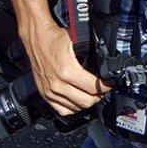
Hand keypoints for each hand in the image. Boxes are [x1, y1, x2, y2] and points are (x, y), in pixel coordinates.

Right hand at [3, 0, 112, 115]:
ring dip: (87, 101)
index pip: (94, 88)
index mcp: (68, 71)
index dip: (106, 86)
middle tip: (103, 89)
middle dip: (99, 95)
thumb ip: (92, 53)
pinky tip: (78, 99)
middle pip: (87, 101)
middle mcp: (58, 84)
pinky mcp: (44, 94)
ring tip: (92, 93)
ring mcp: (50, 91)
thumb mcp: (78, 42)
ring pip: (76, 108)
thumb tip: (107, 62)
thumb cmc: (56, 38)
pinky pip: (62, 110)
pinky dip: (73, 107)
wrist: (36, 38)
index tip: (110, 83)